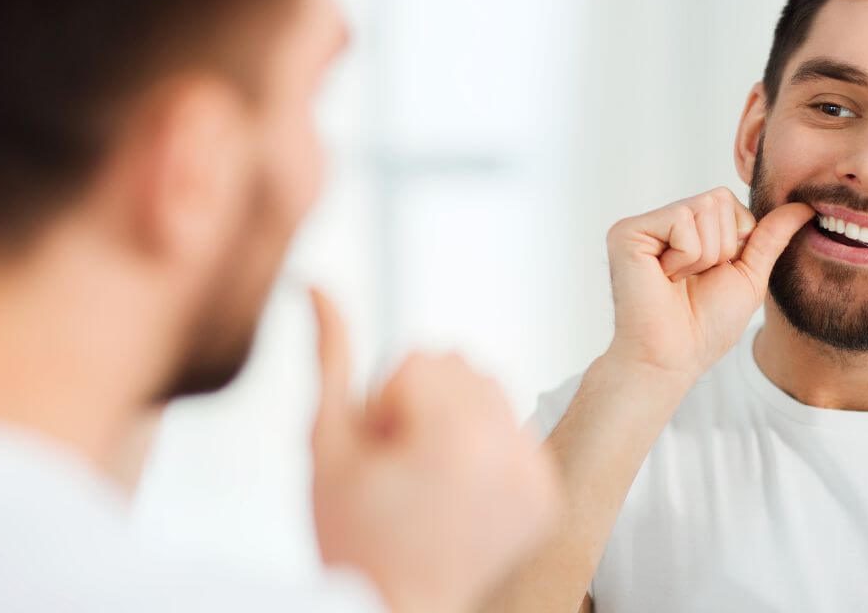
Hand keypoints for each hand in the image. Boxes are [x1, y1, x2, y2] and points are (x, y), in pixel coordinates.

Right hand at [309, 289, 557, 612]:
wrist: (398, 610)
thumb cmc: (355, 540)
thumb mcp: (326, 444)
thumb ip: (331, 358)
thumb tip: (320, 288)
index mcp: (455, 437)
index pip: (421, 358)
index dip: (384, 402)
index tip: (381, 451)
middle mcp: (507, 451)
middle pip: (461, 367)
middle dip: (424, 403)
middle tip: (402, 464)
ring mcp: (534, 475)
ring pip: (492, 392)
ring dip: (457, 419)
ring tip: (429, 477)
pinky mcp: (547, 494)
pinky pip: (516, 430)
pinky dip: (488, 449)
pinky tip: (458, 492)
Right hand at [603, 187, 814, 379]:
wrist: (674, 357)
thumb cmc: (706, 325)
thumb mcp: (749, 275)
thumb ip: (771, 237)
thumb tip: (805, 205)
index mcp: (687, 228)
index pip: (729, 201)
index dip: (736, 241)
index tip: (711, 275)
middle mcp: (663, 221)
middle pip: (719, 199)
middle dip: (721, 247)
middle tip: (693, 279)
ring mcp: (644, 225)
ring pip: (703, 208)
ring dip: (705, 256)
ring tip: (678, 280)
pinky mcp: (627, 232)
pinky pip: (681, 220)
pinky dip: (685, 257)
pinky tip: (664, 278)